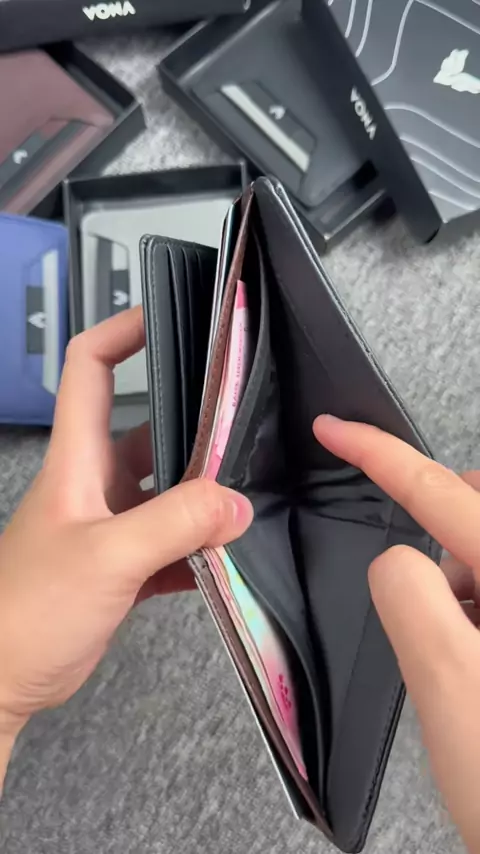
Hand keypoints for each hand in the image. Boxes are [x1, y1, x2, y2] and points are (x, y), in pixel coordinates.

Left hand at [0, 307, 252, 789]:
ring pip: (164, 492)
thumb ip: (174, 522)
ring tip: (246, 496)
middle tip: (244, 422)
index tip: (167, 315)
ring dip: (201, 497)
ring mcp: (108, 526)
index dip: (122, 332)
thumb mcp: (107, 556)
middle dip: (193, 426)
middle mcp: (93, 484)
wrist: (3, 682)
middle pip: (147, 431)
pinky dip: (196, 549)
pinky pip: (168, 545)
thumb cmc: (30, 609)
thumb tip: (237, 503)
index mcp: (77, 460)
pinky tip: (224, 560)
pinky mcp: (119, 568)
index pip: (89, 369)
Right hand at [314, 415, 479, 853]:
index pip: (440, 490)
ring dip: (460, 591)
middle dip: (441, 543)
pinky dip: (476, 611)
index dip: (377, 453)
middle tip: (438, 616)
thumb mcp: (444, 680)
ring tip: (466, 667)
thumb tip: (397, 558)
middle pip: (473, 512)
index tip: (335, 428)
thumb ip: (404, 591)